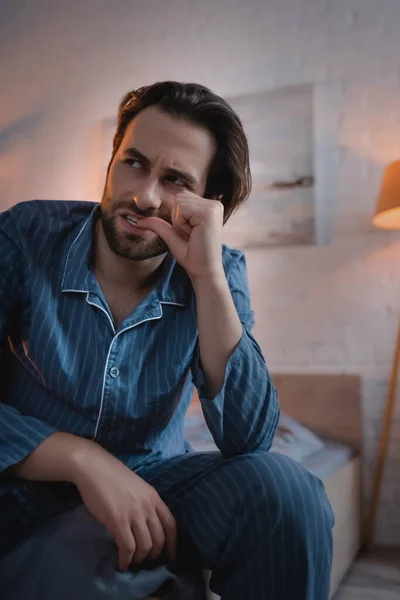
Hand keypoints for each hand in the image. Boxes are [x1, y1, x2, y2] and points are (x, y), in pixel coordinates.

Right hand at [72, 444, 176, 571]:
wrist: (94, 467)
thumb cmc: (112, 476)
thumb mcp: (137, 488)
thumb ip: (144, 503)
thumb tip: (144, 524)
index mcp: (154, 497)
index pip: (171, 525)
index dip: (173, 543)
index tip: (170, 556)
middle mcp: (148, 506)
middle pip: (159, 539)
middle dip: (154, 555)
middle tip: (145, 562)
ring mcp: (134, 514)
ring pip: (145, 546)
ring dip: (139, 559)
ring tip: (132, 562)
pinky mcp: (118, 521)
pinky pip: (128, 547)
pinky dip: (126, 560)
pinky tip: (121, 563)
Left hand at [136, 191, 224, 281]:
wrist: (203, 271)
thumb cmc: (191, 255)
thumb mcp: (172, 235)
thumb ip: (158, 224)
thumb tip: (135, 221)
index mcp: (209, 207)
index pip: (181, 198)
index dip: (178, 217)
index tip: (190, 233)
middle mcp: (214, 204)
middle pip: (179, 197)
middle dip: (178, 217)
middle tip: (191, 235)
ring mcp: (214, 207)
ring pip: (180, 201)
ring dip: (179, 221)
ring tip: (193, 235)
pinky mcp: (209, 212)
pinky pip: (182, 208)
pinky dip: (181, 223)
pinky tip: (194, 234)